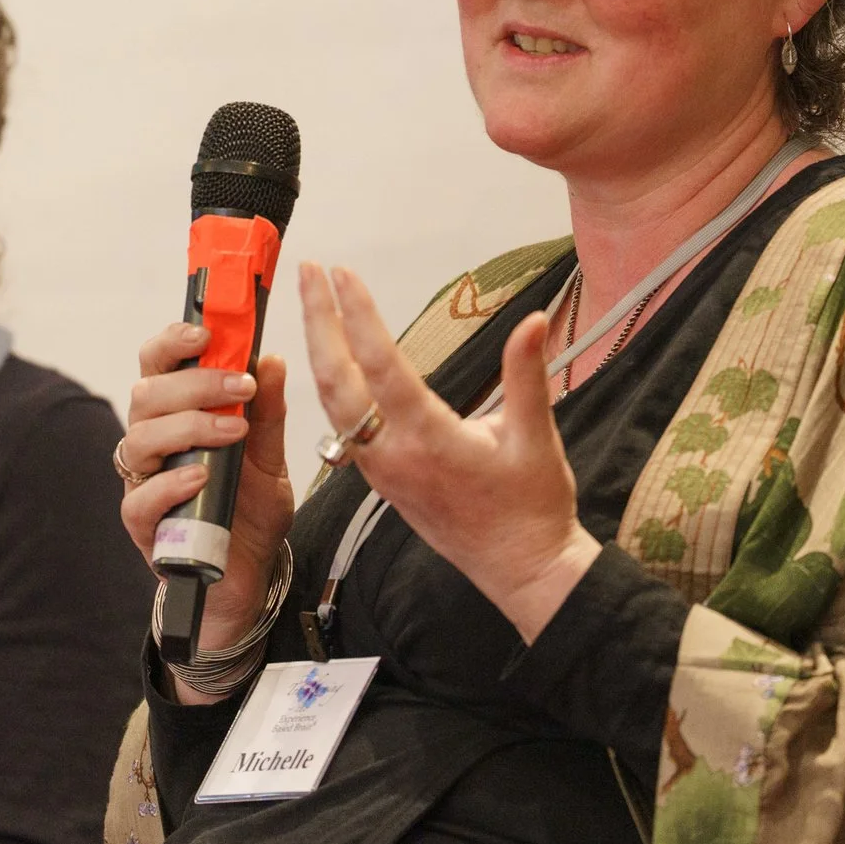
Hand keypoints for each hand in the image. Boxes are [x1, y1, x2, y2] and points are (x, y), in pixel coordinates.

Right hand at [117, 323, 294, 698]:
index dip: (173, 341)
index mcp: (176, 415)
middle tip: (241, 387)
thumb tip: (273, 359)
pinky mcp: (143, 525)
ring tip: (233, 431)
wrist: (250, 574)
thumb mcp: (270, 457)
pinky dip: (171, 484)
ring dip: (188, 427)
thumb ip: (268, 412)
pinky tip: (202, 477)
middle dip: (194, 383)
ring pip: (139, 439)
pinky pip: (141, 498)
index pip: (158, 364)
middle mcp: (152, 443)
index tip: (206, 332)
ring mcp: (143, 483)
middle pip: (147, 394)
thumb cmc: (249, 511)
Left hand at [298, 263, 600, 642]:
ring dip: (319, 349)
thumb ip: (526, 375)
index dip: (359, 315)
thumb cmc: (532, 507)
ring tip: (313, 303)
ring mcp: (382, 469)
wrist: (520, 570)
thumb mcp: (535, 437)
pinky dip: (330, 382)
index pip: (382, 365)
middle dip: (318, 321)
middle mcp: (394, 454)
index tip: (343, 274)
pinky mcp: (381, 478)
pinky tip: (330, 356)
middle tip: (308, 273)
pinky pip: (343, 423)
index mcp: (431, 440)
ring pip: (333, 403)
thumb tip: (535, 320)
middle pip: (338, 380)